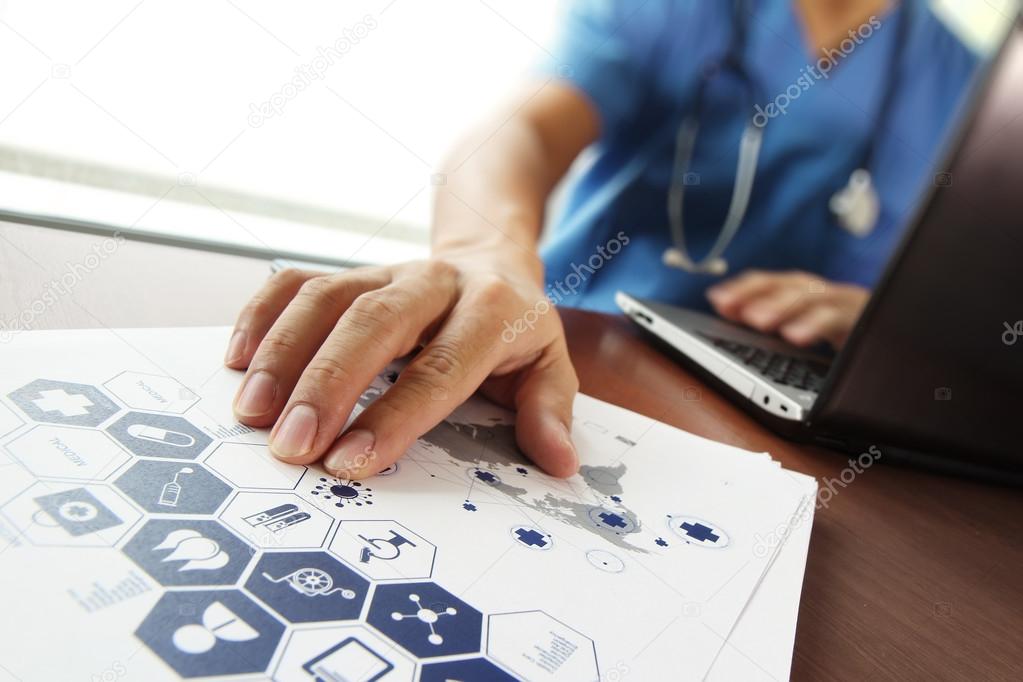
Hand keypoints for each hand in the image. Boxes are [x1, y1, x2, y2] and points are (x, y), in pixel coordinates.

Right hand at [224, 259, 578, 479]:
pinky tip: (237, 362)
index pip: (442, 366)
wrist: (489, 257)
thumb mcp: (550, 363)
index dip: (396, 415)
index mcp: (493, 309)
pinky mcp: (351, 271)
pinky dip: (262, 315)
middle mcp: (435, 283)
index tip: (350, 461)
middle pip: (375, 323)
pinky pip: (297, 280)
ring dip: (284, 353)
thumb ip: (549, 409)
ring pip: (328, 297)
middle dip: (328, 385)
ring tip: (252, 413)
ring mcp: (387, 271)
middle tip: (291, 445)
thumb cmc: (514, 328)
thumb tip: (557, 461)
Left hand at [706, 270, 868, 348]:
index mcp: (812, 295)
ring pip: (812, 296)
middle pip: (790, 284)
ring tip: (756, 320)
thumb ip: (775, 321)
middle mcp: (829, 293)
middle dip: (756, 294)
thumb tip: (731, 310)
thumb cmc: (851, 341)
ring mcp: (849, 303)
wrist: (905, 345)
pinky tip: (795, 335)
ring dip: (781, 306)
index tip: (716, 298)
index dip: (744, 288)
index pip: (774, 283)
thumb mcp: (810, 333)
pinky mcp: (866, 319)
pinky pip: (839, 318)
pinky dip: (815, 324)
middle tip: (727, 306)